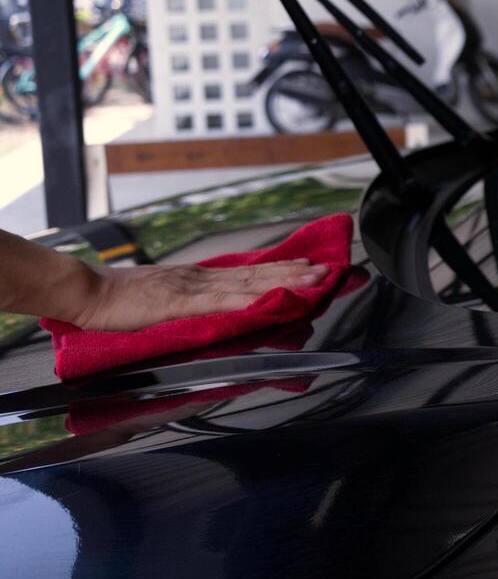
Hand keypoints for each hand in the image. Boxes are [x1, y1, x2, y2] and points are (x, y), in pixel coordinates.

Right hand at [68, 259, 328, 331]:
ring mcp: (194, 288)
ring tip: (315, 278)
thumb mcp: (164, 299)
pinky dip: (250, 300)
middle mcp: (202, 278)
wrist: (88, 293)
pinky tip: (271, 300)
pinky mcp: (181, 302)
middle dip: (297, 273)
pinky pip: (222, 301)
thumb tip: (219, 311)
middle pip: (258, 274)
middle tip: (329, 270)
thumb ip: (192, 304)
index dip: (282, 270)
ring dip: (286, 281)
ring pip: (249, 283)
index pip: (249, 273)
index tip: (310, 266)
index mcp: (198, 279)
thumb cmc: (119, 302)